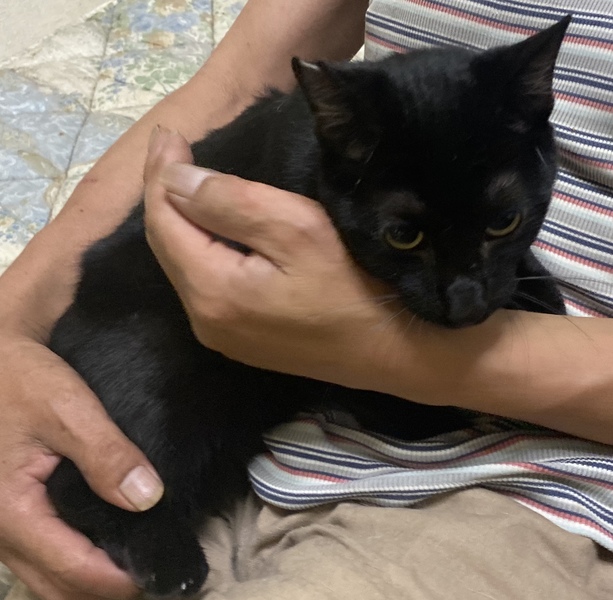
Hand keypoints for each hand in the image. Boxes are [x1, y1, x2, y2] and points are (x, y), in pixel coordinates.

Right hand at [0, 331, 163, 599]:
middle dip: (105, 590)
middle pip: (57, 587)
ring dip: (88, 581)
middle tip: (154, 575)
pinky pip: (42, 555)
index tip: (161, 574)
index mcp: (12, 512)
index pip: (72, 570)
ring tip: (136, 565)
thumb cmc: (23, 378)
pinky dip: (74, 562)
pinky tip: (107, 545)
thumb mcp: (67, 409)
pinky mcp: (12, 511)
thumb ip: (105, 454)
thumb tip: (148, 498)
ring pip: (47, 576)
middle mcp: (1, 530)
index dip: (119, 581)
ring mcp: (3, 525)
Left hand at [144, 129, 408, 390]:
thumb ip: (230, 202)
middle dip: (164, 194)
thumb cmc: (355, 286)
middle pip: (167, 246)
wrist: (395, 352)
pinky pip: (204, 285)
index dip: (160, 174)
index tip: (169, 132)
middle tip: (171, 149)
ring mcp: (222, 336)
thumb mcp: (297, 230)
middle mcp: (204, 319)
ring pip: (184, 266)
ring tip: (184, 181)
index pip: (164, 221)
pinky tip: (210, 229)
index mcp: (212, 290)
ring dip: (181, 221)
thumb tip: (175, 180)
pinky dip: (199, 249)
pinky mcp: (242, 341)